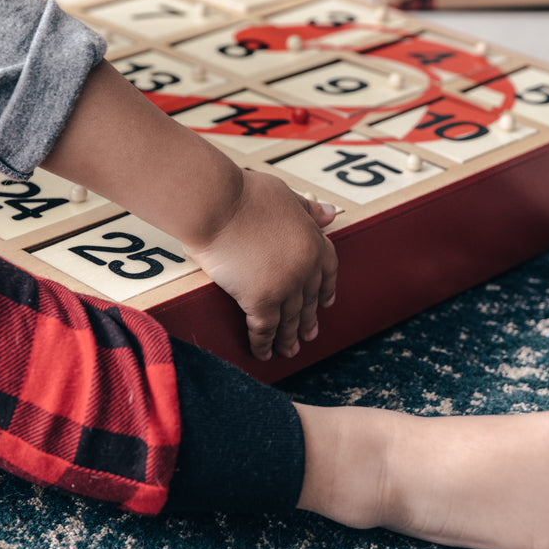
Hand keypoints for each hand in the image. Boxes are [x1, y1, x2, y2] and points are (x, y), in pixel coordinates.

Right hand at [186, 169, 337, 360]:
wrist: (218, 204)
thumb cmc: (243, 194)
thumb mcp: (285, 194)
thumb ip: (307, 209)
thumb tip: (330, 214)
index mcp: (314, 240)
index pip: (327, 271)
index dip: (326, 290)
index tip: (325, 303)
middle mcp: (305, 267)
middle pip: (308, 301)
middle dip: (307, 321)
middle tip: (308, 336)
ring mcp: (285, 286)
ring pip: (289, 320)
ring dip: (288, 338)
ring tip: (288, 352)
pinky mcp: (260, 301)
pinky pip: (264, 329)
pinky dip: (262, 344)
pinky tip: (262, 354)